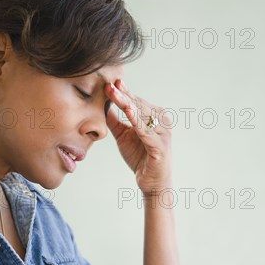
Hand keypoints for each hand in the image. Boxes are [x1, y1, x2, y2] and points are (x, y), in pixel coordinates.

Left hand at [105, 79, 172, 194]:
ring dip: (127, 103)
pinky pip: (146, 132)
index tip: (109, 82)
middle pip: (139, 105)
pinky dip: (136, 120)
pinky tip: (127, 111)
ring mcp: (163, 134)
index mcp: (155, 117)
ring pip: (142, 115)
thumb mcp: (123, 136)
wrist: (152, 183)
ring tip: (114, 92)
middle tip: (109, 84)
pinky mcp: (160, 146)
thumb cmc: (140, 158)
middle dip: (123, 94)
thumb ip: (114, 121)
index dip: (123, 92)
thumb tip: (101, 105)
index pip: (136, 101)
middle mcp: (162, 122)